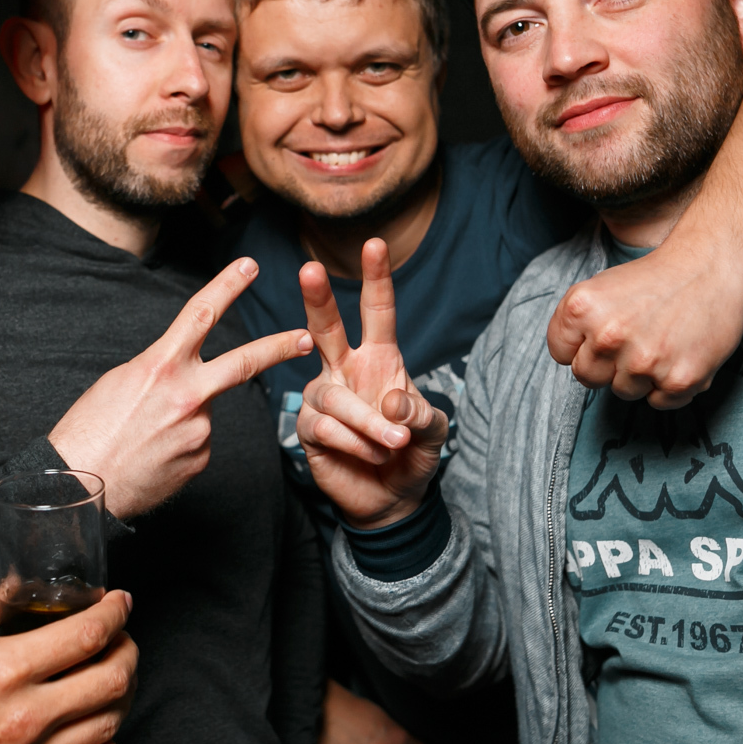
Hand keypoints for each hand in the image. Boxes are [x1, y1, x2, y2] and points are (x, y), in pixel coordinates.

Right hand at [0, 588, 138, 743]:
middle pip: (111, 679)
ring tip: (112, 675)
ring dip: (121, 693)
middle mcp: (25, 717)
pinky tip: (97, 731)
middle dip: (127, 650)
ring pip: (109, 724)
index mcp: (3, 669)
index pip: (87, 636)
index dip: (115, 613)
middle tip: (121, 637)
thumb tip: (14, 589)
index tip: (120, 604)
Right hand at [50, 258, 311, 517]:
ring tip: (143, 439)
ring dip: (180, 420)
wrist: (79, 486)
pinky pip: (196, 444)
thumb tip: (182, 376)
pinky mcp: (200, 459)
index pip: (201, 314)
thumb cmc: (88, 430)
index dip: (228, 286)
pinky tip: (151, 458)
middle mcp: (187, 395)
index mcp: (160, 366)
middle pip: (244, 362)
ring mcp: (199, 430)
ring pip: (203, 413)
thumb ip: (160, 371)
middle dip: (280, 347)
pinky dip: (177, 447)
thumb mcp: (119, 382)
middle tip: (306, 338)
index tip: (250, 266)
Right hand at [294, 240, 446, 527]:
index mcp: (380, 359)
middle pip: (326, 328)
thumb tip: (391, 399)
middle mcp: (345, 370)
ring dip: (369, 422)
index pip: (377, 312)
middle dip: (318, 299)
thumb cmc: (412, 454)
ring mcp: (324, 398)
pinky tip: (370, 454)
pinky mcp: (309, 429)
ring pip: (335, 397)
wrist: (391, 500)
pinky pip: (327, 429)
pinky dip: (355, 443)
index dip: (376, 278)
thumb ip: (421, 414)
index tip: (374, 244)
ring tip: (394, 443)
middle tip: (310, 269)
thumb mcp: (433, 432)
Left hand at [547, 239, 742, 410]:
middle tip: (634, 339)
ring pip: (624, 392)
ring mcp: (644, 361)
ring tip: (660, 342)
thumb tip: (571, 360)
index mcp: (582, 309)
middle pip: (588, 378)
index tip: (603, 333)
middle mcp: (609, 336)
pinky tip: (679, 355)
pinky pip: (659, 402)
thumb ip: (574, 324)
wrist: (710, 266)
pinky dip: (669, 386)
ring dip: (640, 376)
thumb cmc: (655, 279)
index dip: (583, 345)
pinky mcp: (679, 380)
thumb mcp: (598, 287)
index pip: (561, 354)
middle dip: (607, 364)